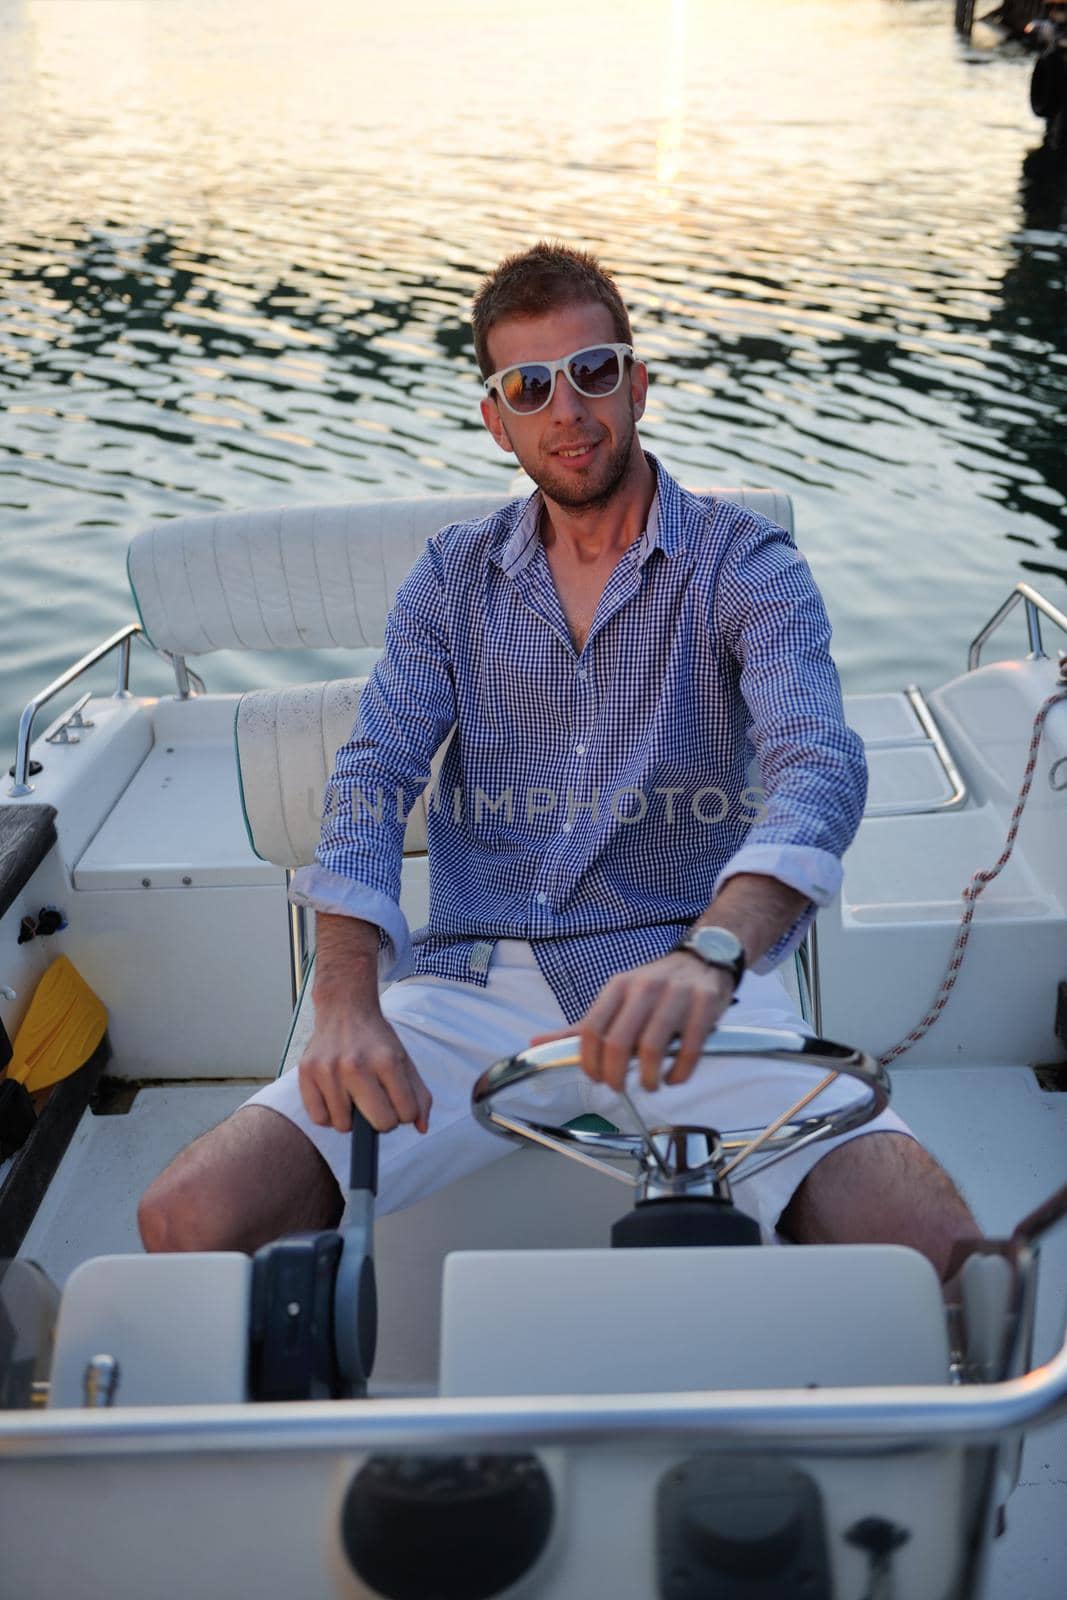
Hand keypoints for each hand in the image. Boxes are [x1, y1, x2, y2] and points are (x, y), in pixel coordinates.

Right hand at [298, 1003, 431, 1133]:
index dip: (405, 1113)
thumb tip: (422, 1128)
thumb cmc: (375, 1040)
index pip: (406, 1113)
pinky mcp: (307, 1073)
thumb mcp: (403, 1059)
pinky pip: (320, 1119)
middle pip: (381, 1123)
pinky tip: (335, 1099)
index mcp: (387, 1060)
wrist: (344, 1009)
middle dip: (383, 1120)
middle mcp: (356, 1065)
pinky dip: (329, 1116)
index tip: (397, 1102)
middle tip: (376, 1103)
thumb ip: (419, 1094)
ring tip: (352, 1096)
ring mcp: (329, 1070)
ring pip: (345, 1126)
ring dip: (351, 1118)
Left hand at [532, 953, 736, 1092]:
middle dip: (614, 1076)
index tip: (595, 1078)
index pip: (591, 1029)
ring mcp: (676, 996)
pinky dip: (679, 1073)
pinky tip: (673, 1078)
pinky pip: (689, 1049)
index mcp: (618, 987)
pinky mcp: (704, 1006)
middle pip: (618, 1043)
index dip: (589, 1062)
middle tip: (619, 1088)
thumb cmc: (654, 987)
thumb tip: (536, 1043)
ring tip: (649, 1084)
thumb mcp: (616, 999)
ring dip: (647, 1078)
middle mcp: (644, 988)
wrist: (702, 959)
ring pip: (652, 1048)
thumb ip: (581, 1027)